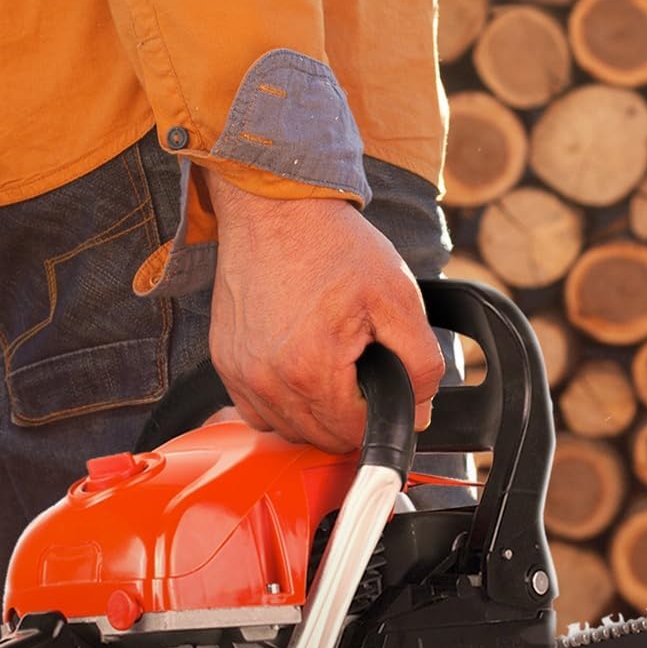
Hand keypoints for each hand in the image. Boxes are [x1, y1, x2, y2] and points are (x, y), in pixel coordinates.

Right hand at [205, 170, 445, 452]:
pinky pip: (256, 413)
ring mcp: (241, 374)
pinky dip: (282, 406)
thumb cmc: (333, 246)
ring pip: (289, 431)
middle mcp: (268, 381)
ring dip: (317, 416)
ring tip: (334, 373)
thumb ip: (421, 364)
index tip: (389, 389)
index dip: (383, 418)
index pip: (355, 434)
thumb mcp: (399, 298)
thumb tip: (420, 411)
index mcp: (311, 370)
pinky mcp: (225, 364)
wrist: (275, 207)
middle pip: (322, 439)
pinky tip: (300, 375)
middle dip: (352, 418)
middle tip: (364, 376)